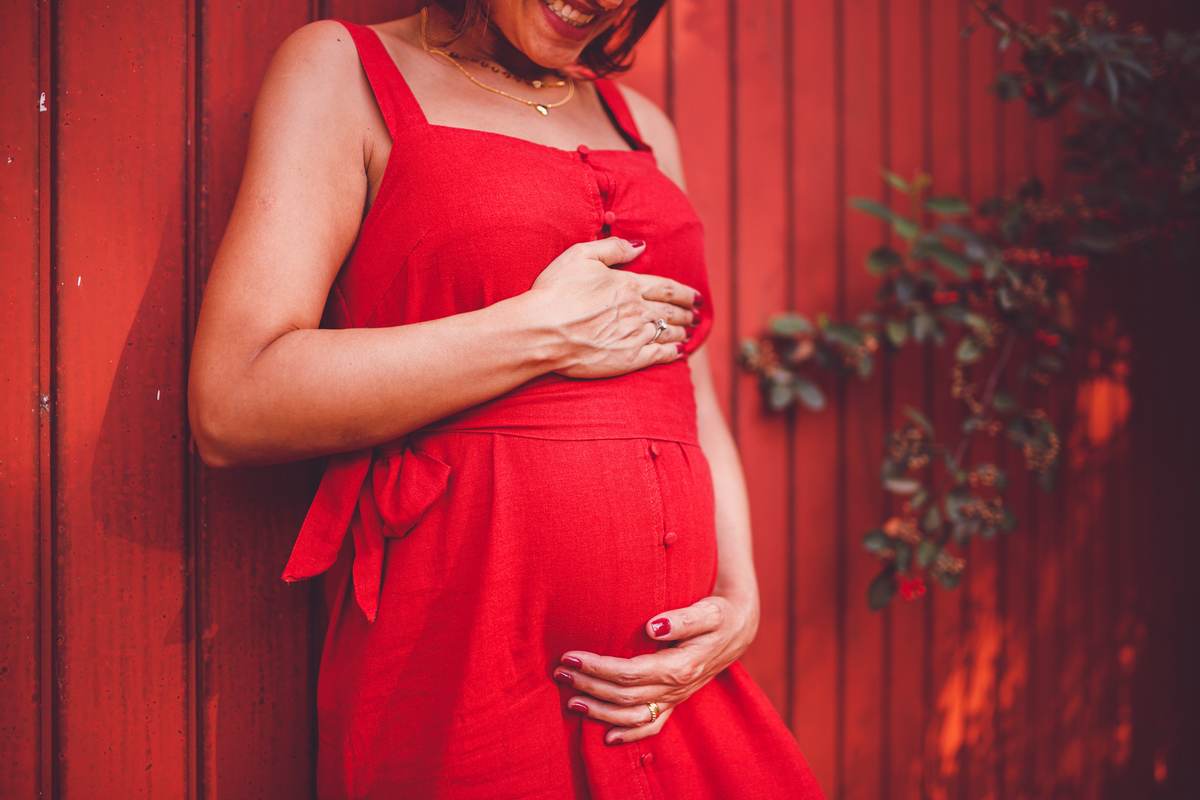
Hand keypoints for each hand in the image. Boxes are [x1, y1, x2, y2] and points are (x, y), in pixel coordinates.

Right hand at [525, 237, 699, 378]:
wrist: (542, 330)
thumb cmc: (556, 291)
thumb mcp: (581, 256)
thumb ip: (614, 248)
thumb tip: (641, 245)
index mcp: (628, 285)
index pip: (666, 288)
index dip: (685, 292)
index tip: (697, 296)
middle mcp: (637, 310)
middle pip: (671, 311)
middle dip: (688, 312)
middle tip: (697, 314)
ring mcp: (634, 336)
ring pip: (668, 332)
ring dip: (683, 331)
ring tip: (690, 331)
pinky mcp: (627, 359)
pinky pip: (658, 355)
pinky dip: (672, 353)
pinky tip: (679, 353)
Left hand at [553, 594, 757, 743]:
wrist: (740, 628)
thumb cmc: (720, 615)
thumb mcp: (709, 611)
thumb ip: (682, 619)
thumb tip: (652, 626)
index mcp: (681, 665)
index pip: (630, 672)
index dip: (598, 667)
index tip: (570, 656)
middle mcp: (677, 687)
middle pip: (625, 695)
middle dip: (589, 685)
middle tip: (559, 673)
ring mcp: (676, 698)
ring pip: (634, 716)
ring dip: (600, 711)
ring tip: (571, 701)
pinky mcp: (676, 701)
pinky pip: (653, 726)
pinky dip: (630, 734)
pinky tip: (607, 738)